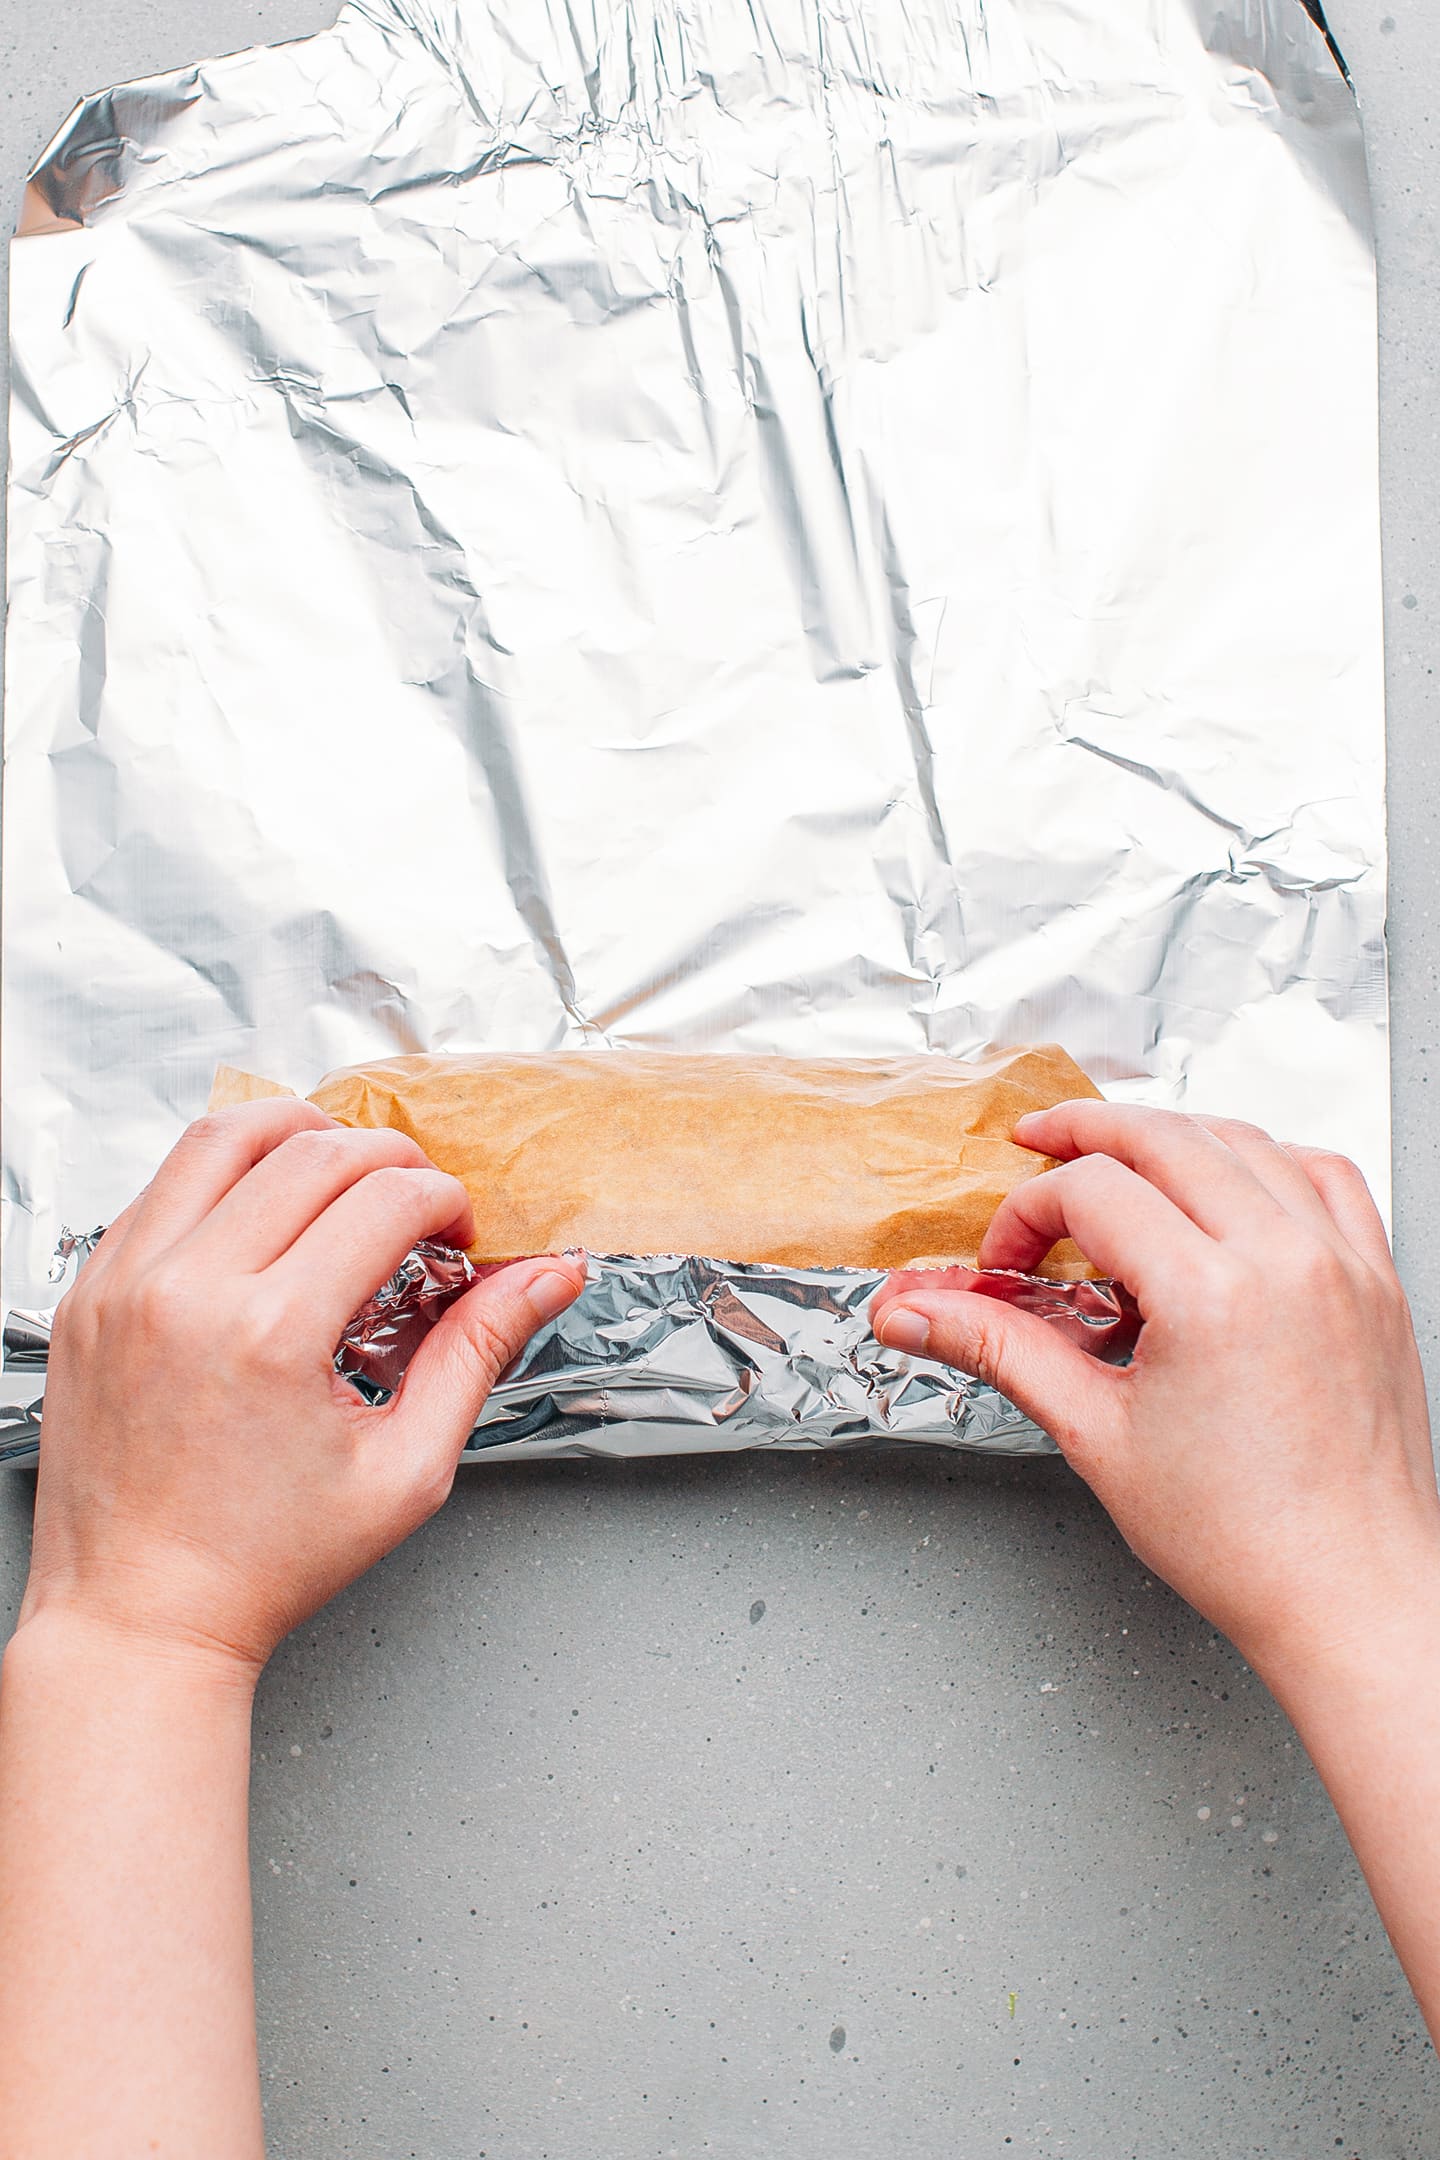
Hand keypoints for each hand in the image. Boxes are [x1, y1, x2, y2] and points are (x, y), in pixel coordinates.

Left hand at [20, 1100, 585, 1674]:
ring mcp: (124, 1283)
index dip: (444, 1200)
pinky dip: (222, 1172)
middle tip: (415, 1201)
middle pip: (313, 1151)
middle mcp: (187, 1291)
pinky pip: (161, 1185)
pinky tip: (261, 1208)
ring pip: (222, 1136)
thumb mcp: (404, 1470)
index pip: (385, 1199)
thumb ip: (478, 1354)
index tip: (456, 1233)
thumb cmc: (261, 1564)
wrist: (139, 1617)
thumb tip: (546, 1278)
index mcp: (270, 1333)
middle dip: (389, 1157)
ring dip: (299, 1131)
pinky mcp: (88, 1291)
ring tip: (341, 1166)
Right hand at [870, 1102, 1439, 1675]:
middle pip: (1165, 1135)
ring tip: (1120, 1157)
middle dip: (1084, 1131)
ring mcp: (1341, 1265)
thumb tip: (918, 1314)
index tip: (1009, 1262)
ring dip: (1172, 1135)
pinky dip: (1269, 1160)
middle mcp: (1284, 1260)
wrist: (1352, 1596)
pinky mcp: (1376, 1283)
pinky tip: (1232, 1185)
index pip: (1093, 1191)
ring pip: (1246, 1139)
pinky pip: (1326, 1176)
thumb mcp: (1095, 1433)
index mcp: (1211, 1293)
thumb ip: (1002, 1348)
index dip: (1028, 1214)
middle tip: (1036, 1141)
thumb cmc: (1245, 1541)